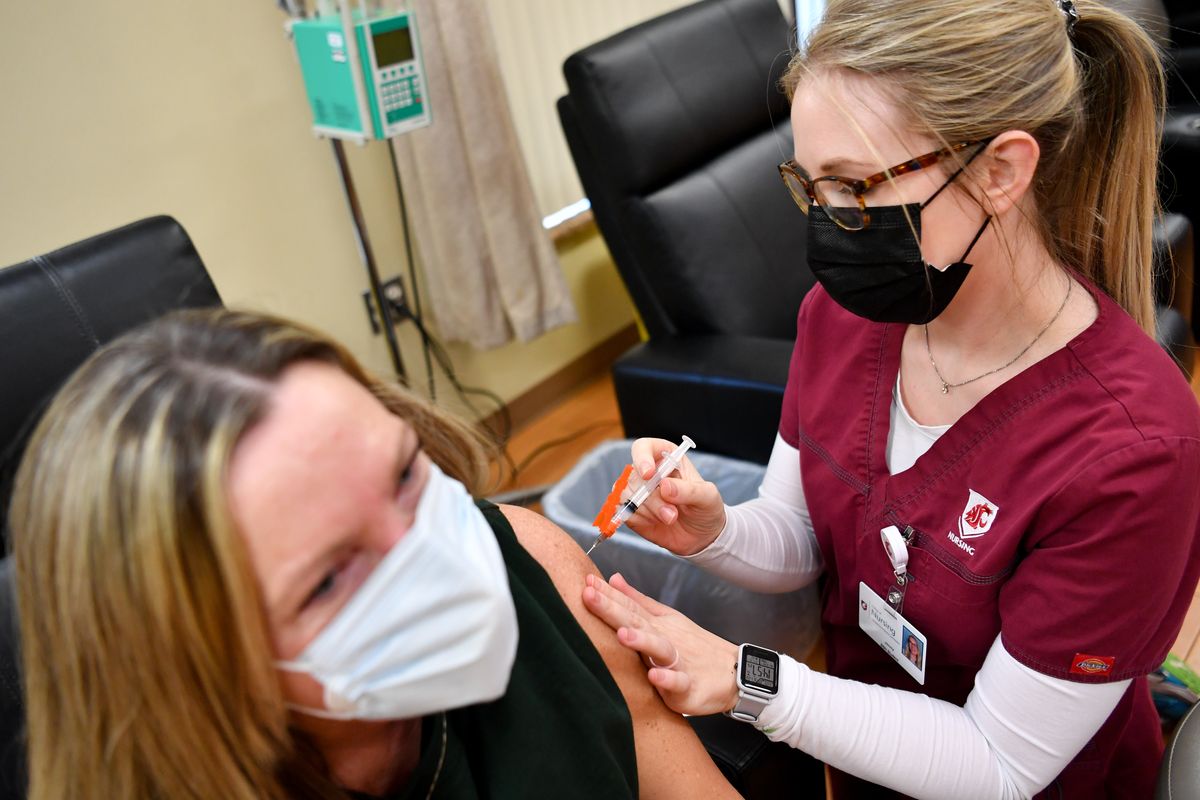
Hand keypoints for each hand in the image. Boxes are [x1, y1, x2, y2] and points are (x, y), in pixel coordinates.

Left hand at [583, 572, 737, 716]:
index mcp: (654, 625)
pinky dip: (668, 680)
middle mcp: (663, 639)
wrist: (732, 673)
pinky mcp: (688, 687)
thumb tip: (613, 578)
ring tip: (623, 634)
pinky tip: (655, 676)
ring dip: (641, 641)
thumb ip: (637, 601)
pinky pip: (678, 682)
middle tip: (590, 595)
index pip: (627, 607)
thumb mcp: (665, 619)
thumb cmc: (693, 647)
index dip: (606, 595)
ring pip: (658, 649)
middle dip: (612, 609)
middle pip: (636, 622)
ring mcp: (677, 662)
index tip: (585, 582)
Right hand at [626, 438, 725, 555]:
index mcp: (666, 457)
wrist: (701, 536)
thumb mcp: (707, 497)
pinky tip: (657, 522)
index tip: (649, 474)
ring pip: (628, 496)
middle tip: (672, 513)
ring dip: (650, 511)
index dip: (642, 458)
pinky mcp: (632, 511)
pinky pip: (626, 512)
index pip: (643, 447)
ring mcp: (638, 492)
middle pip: (635, 477)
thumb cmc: (705, 508)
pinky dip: (641, 520)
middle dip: (653, 499)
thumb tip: (665, 486)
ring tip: (670, 518)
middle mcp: (648, 472)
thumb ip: (688, 490)